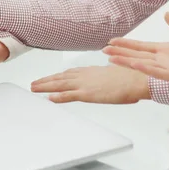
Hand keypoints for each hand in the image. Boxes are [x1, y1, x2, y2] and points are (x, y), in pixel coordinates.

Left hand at [30, 65, 150, 103]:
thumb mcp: (112, 74)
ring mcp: (84, 84)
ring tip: (34, 88)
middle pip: (60, 78)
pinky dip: (57, 97)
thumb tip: (103, 79)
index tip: (48, 77)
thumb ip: (103, 77)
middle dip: (46, 80)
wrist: (135, 78)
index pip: (68, 73)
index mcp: (90, 71)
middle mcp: (84, 75)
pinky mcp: (87, 93)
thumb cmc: (129, 76)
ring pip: (59, 85)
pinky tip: (48, 98)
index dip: (56, 76)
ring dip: (45, 86)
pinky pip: (68, 96)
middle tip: (33, 83)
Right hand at [104, 12, 168, 81]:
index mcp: (165, 50)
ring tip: (110, 57)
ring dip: (125, 61)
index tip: (112, 40)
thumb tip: (166, 14)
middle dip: (120, 52)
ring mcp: (167, 68)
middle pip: (136, 55)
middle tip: (103, 49)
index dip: (126, 44)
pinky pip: (155, 72)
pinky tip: (132, 62)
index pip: (141, 47)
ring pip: (141, 64)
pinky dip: (143, 67)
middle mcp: (163, 60)